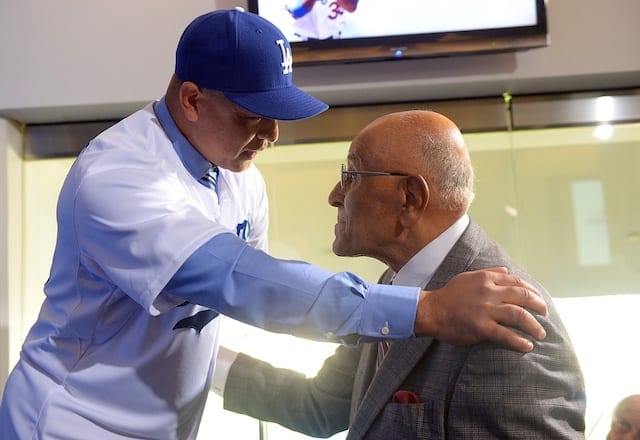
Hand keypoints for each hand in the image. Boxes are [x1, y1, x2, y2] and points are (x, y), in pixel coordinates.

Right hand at [413, 267, 547, 351]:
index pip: (517, 282)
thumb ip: (488, 273)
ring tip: (541, 333)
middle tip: (546, 315)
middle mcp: (489, 292)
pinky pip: (506, 335)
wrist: (431, 311)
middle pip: (523, 296)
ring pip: (519, 315)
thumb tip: (506, 270)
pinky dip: (519, 341)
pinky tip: (527, 346)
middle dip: (539, 306)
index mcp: (487, 280)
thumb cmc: (449, 295)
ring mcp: (486, 310)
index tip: (538, 300)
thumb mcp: (468, 277)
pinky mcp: (481, 328)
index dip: (532, 291)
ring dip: (534, 325)